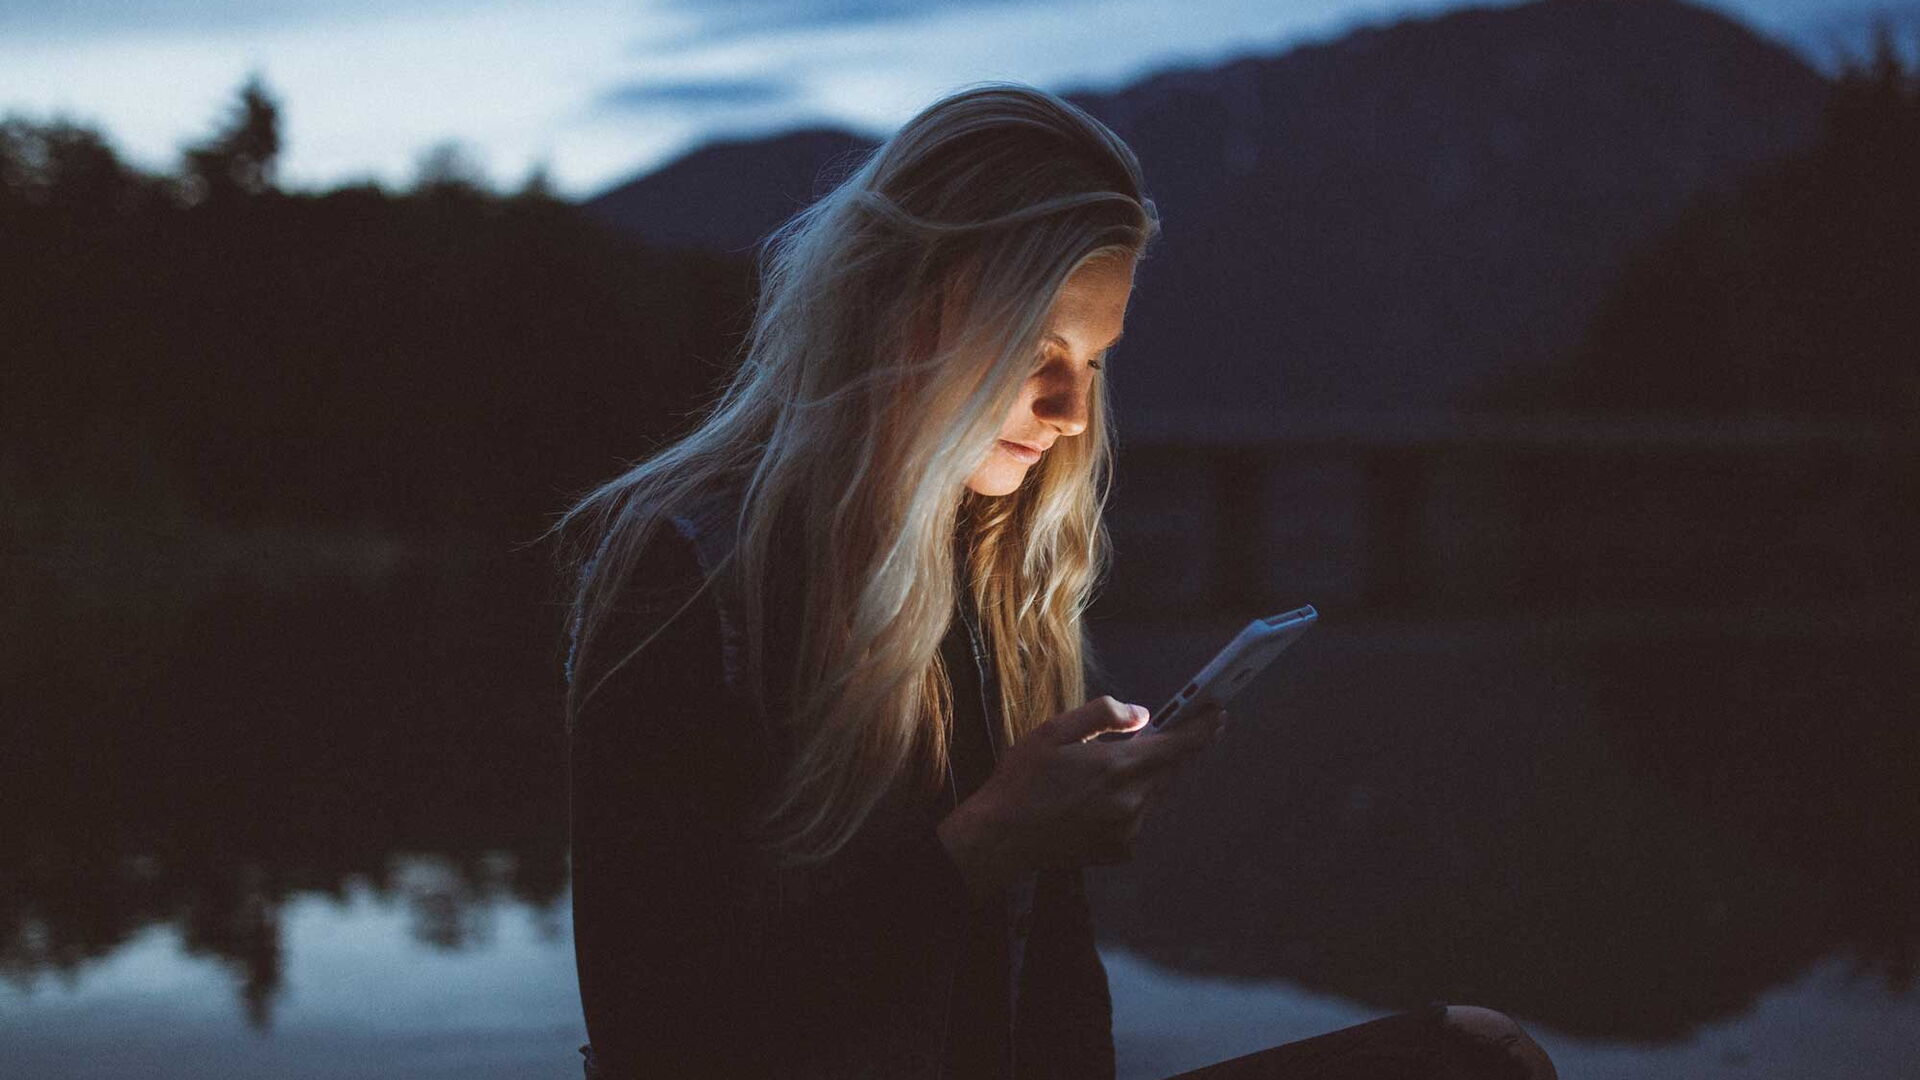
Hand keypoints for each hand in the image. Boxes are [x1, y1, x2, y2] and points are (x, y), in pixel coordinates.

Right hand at [936, 695, 1226, 898]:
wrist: (1002, 838)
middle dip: (1175, 748)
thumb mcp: (1054, 731)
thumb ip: (1103, 716)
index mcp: (1118, 767)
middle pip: (1172, 769)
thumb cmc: (1023, 779)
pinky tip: (1096, 799)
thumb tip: (1142, 715)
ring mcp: (1128, 830)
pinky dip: (1130, 802)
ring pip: (1155, 793)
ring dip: (1148, 776)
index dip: (1203, 726)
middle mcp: (1132, 801)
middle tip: (1171, 729)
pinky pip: (1138, 817)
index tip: (1219, 711)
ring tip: (1112, 767)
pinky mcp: (1121, 850)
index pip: (1179, 744)